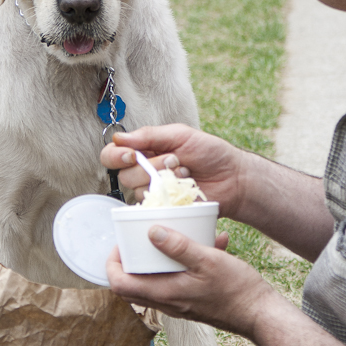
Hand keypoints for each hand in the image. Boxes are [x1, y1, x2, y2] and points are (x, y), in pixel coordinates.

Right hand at [100, 124, 245, 217]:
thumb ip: (149, 135)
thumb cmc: (210, 152)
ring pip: (139, 192)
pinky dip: (170, 198)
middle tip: (175, 160)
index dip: (115, 156)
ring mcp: (154, 193)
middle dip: (151, 167)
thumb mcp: (180, 134)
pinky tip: (186, 191)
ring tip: (185, 174)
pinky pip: (154, 209)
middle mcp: (145, 172)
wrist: (233, 177)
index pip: (112, 155)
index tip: (132, 155)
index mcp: (145, 151)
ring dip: (163, 181)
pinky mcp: (165, 211)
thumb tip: (119, 138)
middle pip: (124, 176)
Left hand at [107, 225, 270, 337]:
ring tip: (165, 239)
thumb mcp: (209, 260)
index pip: (119, 284)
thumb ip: (179, 247)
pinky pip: (171, 283)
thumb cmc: (237, 289)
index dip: (112, 264)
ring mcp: (178, 304)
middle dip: (127, 262)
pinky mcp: (190, 302)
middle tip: (136, 240)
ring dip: (151, 263)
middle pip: (130, 286)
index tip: (121, 243)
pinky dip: (175, 266)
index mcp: (165, 293)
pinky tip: (201, 245)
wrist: (259, 313)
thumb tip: (151, 232)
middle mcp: (167, 302)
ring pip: (149, 285)